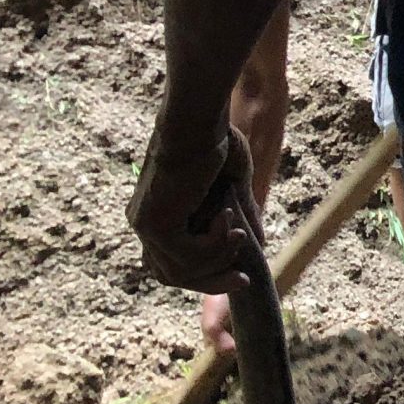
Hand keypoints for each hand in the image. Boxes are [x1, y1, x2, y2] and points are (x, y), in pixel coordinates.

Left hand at [129, 120, 254, 293]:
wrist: (199, 121)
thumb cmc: (216, 141)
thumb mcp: (234, 185)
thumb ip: (241, 215)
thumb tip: (259, 244)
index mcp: (158, 214)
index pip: (171, 263)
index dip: (203, 275)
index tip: (238, 274)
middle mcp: (145, 223)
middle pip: (170, 276)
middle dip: (210, 282)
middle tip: (242, 280)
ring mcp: (146, 225)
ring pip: (180, 271)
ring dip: (218, 260)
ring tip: (238, 235)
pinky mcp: (156, 224)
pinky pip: (188, 257)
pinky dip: (215, 245)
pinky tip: (227, 218)